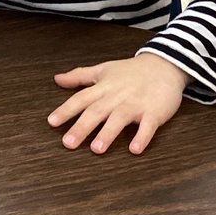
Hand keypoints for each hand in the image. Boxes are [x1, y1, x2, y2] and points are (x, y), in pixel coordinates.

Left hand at [47, 53, 187, 154]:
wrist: (164, 65)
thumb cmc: (130, 71)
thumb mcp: (103, 70)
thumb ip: (79, 76)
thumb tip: (57, 79)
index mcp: (104, 87)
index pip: (81, 99)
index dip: (66, 110)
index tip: (51, 122)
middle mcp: (117, 96)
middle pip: (97, 111)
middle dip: (82, 127)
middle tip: (68, 143)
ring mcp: (136, 104)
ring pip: (119, 118)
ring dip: (108, 133)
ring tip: (96, 149)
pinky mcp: (154, 112)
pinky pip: (148, 126)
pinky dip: (142, 137)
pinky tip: (135, 149)